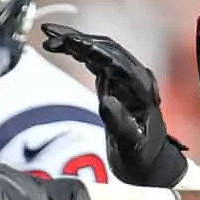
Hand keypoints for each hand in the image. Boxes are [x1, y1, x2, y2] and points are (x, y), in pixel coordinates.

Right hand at [41, 23, 187, 188]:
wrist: (150, 165)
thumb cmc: (143, 157)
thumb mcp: (132, 145)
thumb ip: (121, 124)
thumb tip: (107, 101)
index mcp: (141, 87)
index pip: (113, 58)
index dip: (90, 46)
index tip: (67, 40)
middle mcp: (135, 77)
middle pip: (104, 48)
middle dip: (77, 38)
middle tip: (49, 34)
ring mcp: (124, 79)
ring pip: (99, 51)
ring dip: (75, 43)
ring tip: (49, 38)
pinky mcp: (114, 83)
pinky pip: (96, 61)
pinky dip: (78, 53)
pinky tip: (62, 47)